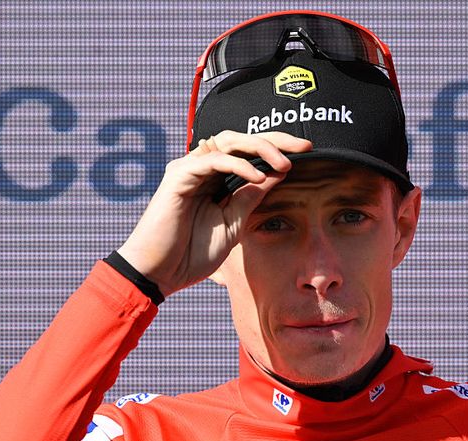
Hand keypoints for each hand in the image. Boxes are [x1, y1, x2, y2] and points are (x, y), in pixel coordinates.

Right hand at [118, 130, 312, 296]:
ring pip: (228, 141)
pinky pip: (213, 160)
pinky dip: (238, 165)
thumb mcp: (234, 223)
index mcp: (215, 179)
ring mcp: (188, 169)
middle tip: (305, 147)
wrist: (160, 274)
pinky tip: (259, 177)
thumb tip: (279, 173)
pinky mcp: (178, 176)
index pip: (249, 153)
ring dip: (260, 148)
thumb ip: (252, 196)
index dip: (278, 148)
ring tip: (285, 164)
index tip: (308, 153)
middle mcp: (201, 168)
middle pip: (241, 139)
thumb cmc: (192, 253)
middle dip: (275, 140)